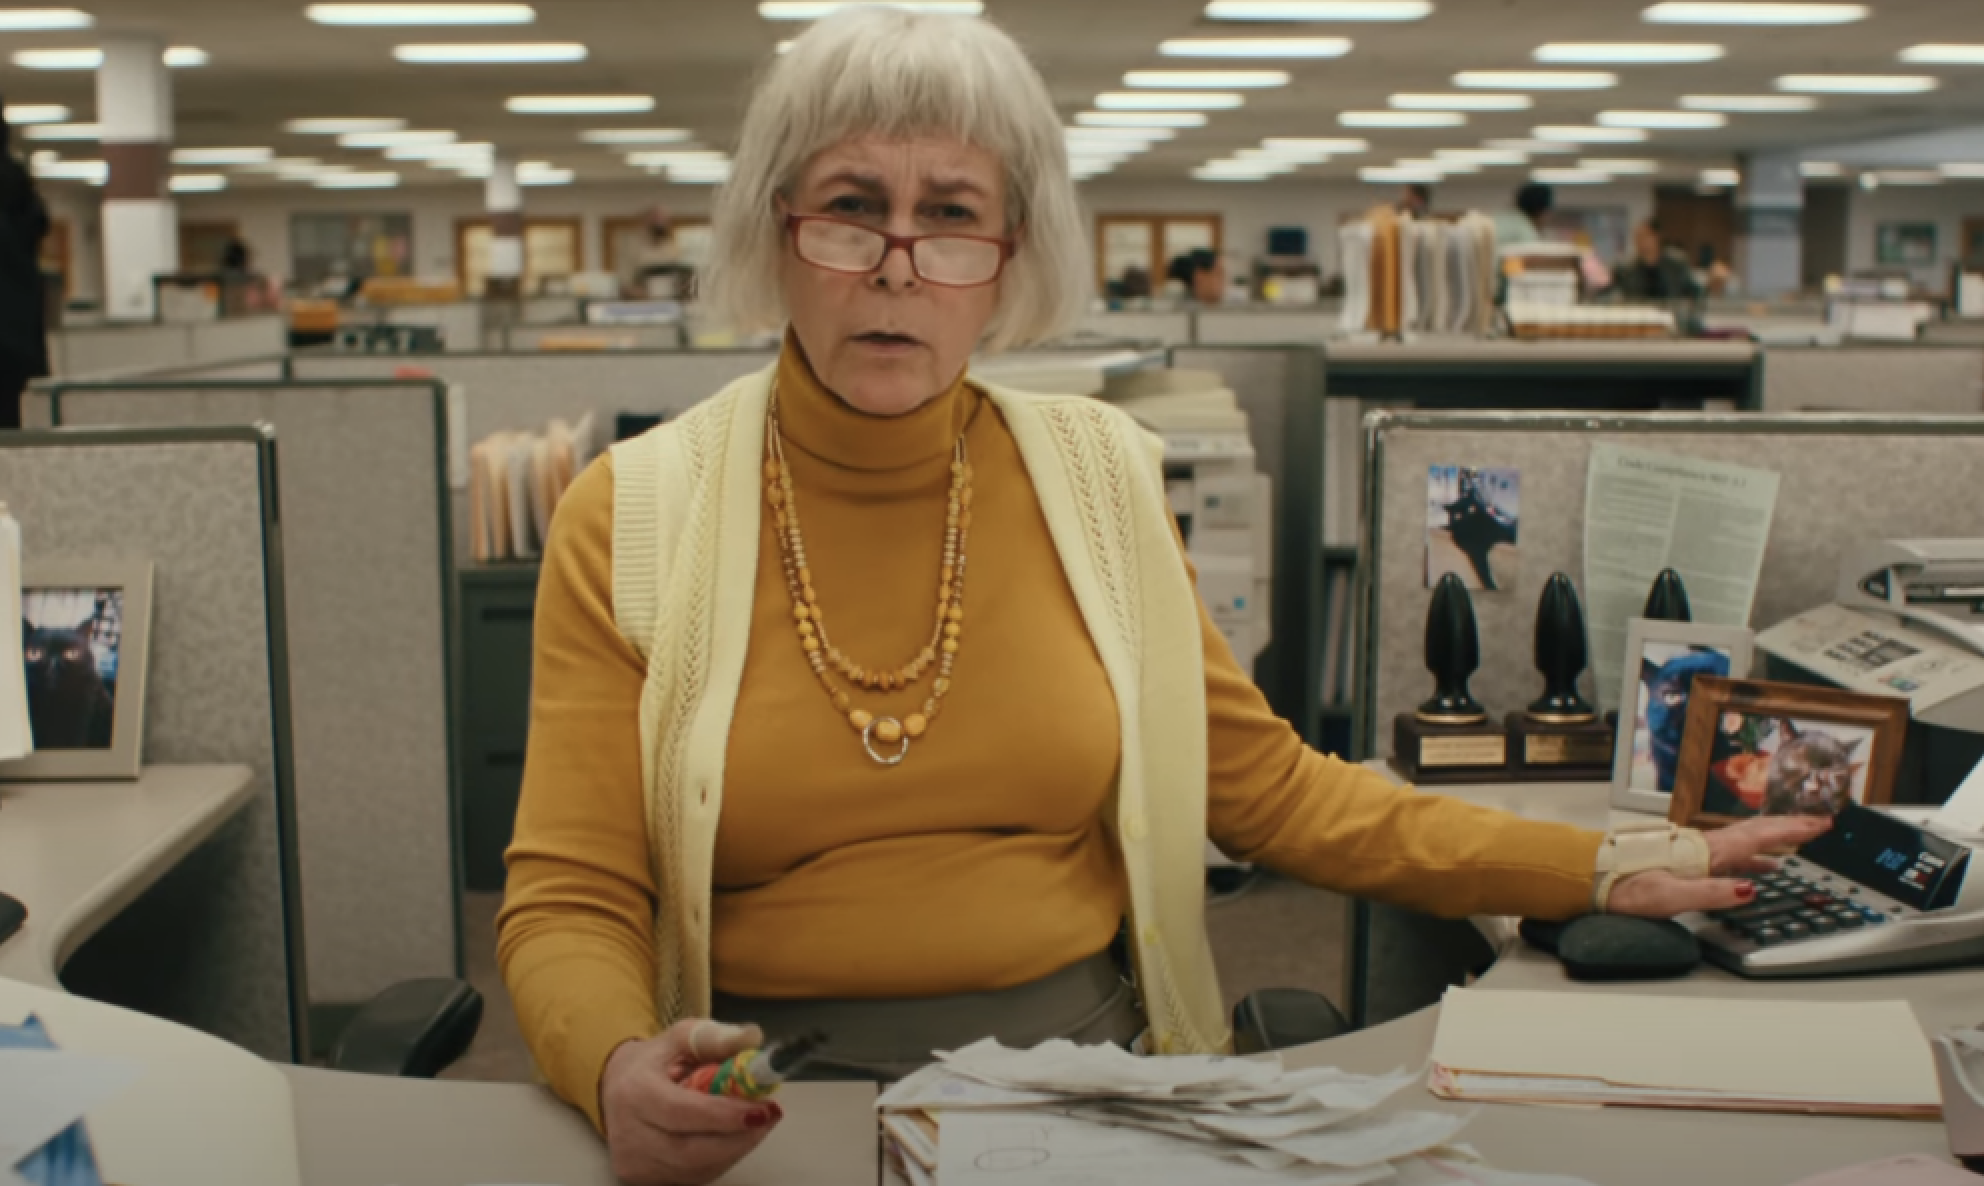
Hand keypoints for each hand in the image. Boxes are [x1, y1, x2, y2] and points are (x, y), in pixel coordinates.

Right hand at [599, 1019, 782, 1185]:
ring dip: (735, 1148)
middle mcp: (628, 1133)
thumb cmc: (656, 1061)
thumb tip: (751, 1038)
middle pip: (689, 1150)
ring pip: (696, 1168)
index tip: (761, 1109)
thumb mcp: (683, 1037)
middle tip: (769, 1115)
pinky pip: (693, 1176)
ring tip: (758, 1122)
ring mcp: (634, 1162)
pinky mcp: (642, 1178)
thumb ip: (716, 1037)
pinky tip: (734, 1138)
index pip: (679, 1112)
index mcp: (634, 1091)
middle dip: (738, 1137)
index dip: (723, 1115)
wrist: (617, 1087)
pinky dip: (721, 1158)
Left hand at [1606, 813, 1832, 918]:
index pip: (1759, 838)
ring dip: (1773, 840)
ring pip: (1744, 842)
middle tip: (1819, 824)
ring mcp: (1696, 853)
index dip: (1792, 830)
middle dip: (1789, 827)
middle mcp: (1704, 847)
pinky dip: (1752, 859)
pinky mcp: (1687, 862)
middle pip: (1755, 832)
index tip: (1821, 823)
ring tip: (1799, 842)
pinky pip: (1730, 856)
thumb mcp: (1671, 897)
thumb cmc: (1626, 889)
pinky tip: (1759, 872)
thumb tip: (1750, 889)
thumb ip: (1711, 893)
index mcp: (1707, 853)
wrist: (1593, 880)